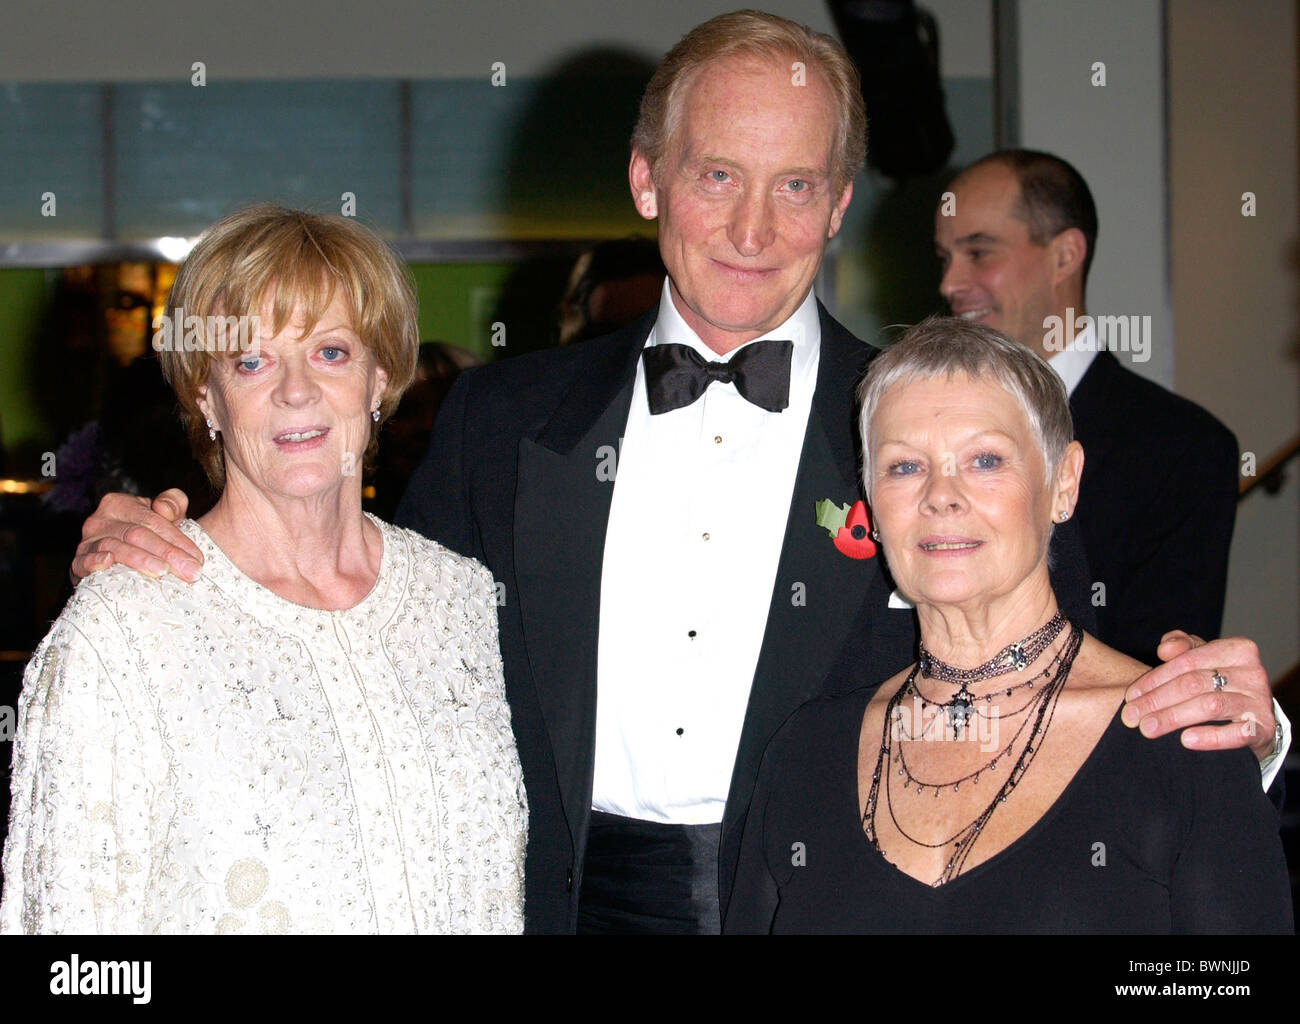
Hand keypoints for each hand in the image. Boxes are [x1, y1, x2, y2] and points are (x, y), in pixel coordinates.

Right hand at [71, 489, 202, 582]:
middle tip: (190, 572)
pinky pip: (82, 562)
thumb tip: (165, 508)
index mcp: (120, 504)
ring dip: (140, 560)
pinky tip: (108, 563)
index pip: (152, 520)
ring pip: (115, 547)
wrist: (120, 560)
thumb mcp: (164, 516)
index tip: (197, 558)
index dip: (177, 539)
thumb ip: (172, 503)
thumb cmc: (147, 535)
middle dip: (167, 553)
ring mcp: (86, 542)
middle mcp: (100, 520)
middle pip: (137, 534)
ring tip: (162, 572)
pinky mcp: (77, 564)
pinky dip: (94, 561)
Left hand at [1122, 631, 1275, 760]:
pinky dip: (1211, 737)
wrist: (1254, 716)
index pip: (1186, 662)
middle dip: (1157, 700)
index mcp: (1236, 649)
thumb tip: (1164, 649)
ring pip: (1210, 705)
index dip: (1154, 679)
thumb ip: (1181, 647)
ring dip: (1174, 717)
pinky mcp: (1264, 729)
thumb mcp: (1201, 659)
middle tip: (1131, 717)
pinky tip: (1186, 740)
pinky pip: (1237, 733)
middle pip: (1193, 684)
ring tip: (1148, 729)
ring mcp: (1260, 701)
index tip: (1130, 696)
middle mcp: (1251, 673)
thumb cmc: (1220, 682)